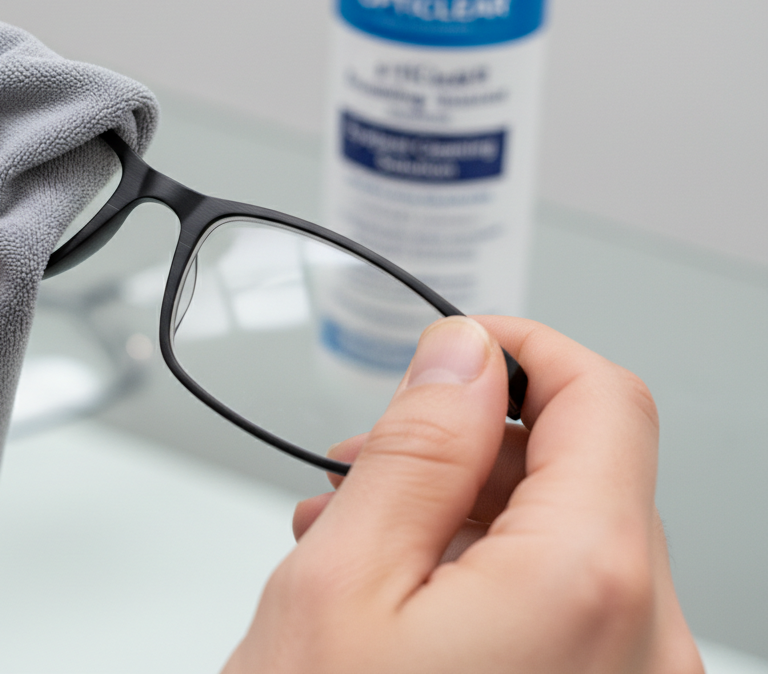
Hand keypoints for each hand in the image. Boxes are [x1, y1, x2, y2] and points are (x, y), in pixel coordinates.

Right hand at [226, 315, 701, 673]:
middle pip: (580, 471)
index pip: (603, 398)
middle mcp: (646, 643)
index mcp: (589, 583)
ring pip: (564, 539)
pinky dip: (482, 577)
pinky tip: (394, 597)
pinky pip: (562, 608)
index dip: (523, 348)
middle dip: (464, 446)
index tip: (454, 347)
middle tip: (358, 466)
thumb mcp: (343, 582)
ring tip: (350, 540)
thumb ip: (418, 448)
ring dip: (460, 514)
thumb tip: (466, 353)